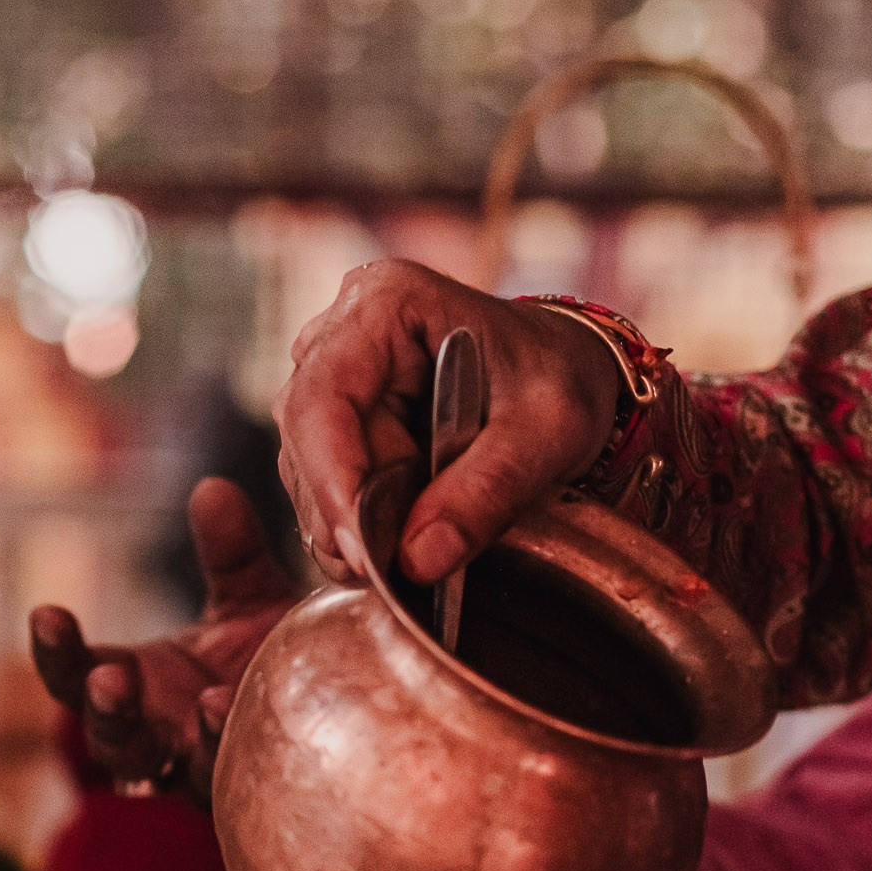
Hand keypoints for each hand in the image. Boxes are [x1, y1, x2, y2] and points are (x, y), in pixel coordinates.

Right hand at [30, 476, 296, 793]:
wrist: (344, 715)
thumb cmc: (277, 656)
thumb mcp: (252, 597)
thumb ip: (232, 553)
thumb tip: (212, 489)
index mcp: (140, 687)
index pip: (76, 675)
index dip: (56, 651)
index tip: (46, 614)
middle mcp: (159, 738)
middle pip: (108, 739)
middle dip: (102, 708)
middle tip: (107, 678)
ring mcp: (197, 774)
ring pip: (168, 775)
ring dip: (184, 743)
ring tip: (198, 701)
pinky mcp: (242, 794)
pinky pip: (226, 781)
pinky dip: (228, 744)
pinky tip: (233, 709)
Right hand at [274, 262, 620, 585]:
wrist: (563, 376)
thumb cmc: (560, 379)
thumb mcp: (547, 432)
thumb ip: (487, 492)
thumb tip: (417, 561)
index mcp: (387, 304)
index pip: (321, 399)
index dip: (332, 481)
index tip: (364, 553)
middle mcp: (342, 334)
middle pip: (308, 441)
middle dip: (350, 514)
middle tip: (404, 567)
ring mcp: (332, 377)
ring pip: (308, 471)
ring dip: (357, 523)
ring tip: (423, 544)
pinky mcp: (335, 421)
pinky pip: (324, 485)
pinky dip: (360, 524)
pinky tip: (406, 536)